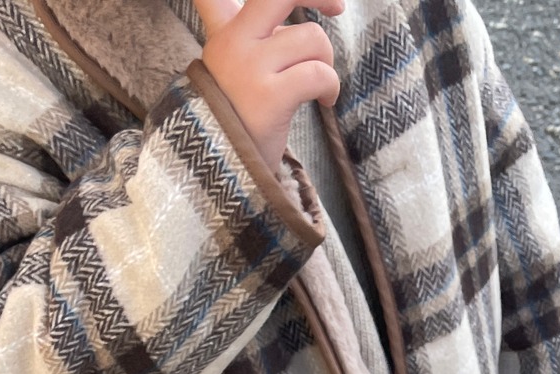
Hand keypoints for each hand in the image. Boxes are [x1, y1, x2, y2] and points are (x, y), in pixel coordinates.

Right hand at [194, 0, 342, 169]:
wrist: (223, 170)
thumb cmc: (238, 119)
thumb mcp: (231, 68)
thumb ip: (247, 33)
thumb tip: (294, 15)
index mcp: (224, 32)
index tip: (312, 2)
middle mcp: (233, 43)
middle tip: (336, 8)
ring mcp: (249, 69)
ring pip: (312, 37)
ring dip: (326, 61)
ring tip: (320, 84)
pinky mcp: (269, 97)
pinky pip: (318, 73)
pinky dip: (330, 85)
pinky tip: (325, 100)